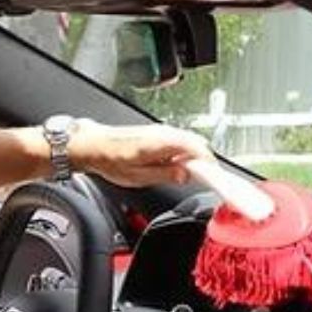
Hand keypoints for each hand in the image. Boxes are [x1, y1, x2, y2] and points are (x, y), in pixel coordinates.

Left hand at [68, 121, 211, 187]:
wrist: (95, 146)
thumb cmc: (111, 160)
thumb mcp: (139, 176)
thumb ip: (166, 175)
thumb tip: (185, 176)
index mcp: (162, 142)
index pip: (198, 149)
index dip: (210, 164)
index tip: (215, 178)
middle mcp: (164, 132)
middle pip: (198, 144)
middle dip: (204, 162)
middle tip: (205, 180)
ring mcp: (162, 130)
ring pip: (190, 142)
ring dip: (194, 158)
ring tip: (187, 175)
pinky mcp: (159, 133)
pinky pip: (180, 141)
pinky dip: (185, 153)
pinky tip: (176, 166)